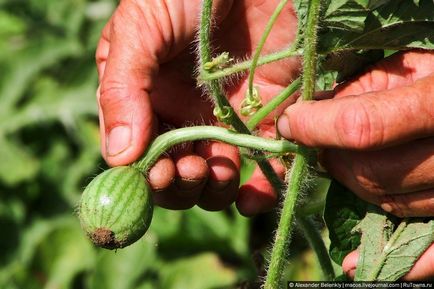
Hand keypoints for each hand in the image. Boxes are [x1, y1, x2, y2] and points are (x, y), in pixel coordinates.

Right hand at [96, 0, 299, 213]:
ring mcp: (224, 120)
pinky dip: (258, 191)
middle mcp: (182, 116)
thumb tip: (118, 156)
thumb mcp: (140, 29)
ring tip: (219, 171)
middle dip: (179, 185)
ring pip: (213, 178)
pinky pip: (260, 167)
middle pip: (174, 174)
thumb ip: (123, 89)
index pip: (136, 154)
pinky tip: (252, 195)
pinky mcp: (265, 119)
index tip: (158, 175)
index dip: (144, 175)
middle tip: (190, 170)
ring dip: (213, 190)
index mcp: (145, 99)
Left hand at [277, 50, 433, 278]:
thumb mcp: (413, 65)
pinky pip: (431, 252)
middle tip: (319, 147)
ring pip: (392, 205)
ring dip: (355, 187)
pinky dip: (396, 261)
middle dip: (333, 160)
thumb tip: (314, 111)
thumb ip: (365, 86)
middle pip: (373, 174)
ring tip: (346, 166)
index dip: (313, 128)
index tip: (289, 123)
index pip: (361, 127)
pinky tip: (354, 262)